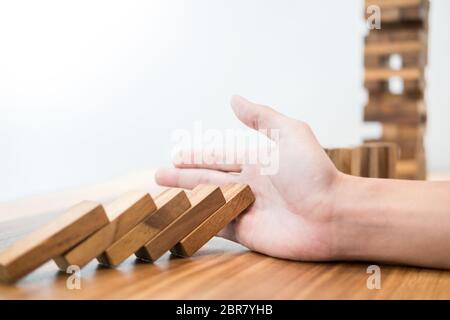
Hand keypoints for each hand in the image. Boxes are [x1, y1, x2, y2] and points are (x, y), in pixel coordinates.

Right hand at [155, 96, 342, 260]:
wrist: (331, 214)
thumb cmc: (313, 172)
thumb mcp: (288, 134)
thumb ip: (261, 117)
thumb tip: (234, 98)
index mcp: (256, 161)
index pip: (219, 157)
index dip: (197, 156)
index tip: (177, 156)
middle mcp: (248, 184)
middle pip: (208, 179)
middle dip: (183, 177)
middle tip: (160, 175)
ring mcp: (245, 208)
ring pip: (208, 201)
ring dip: (185, 198)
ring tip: (162, 196)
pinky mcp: (246, 232)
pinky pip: (215, 224)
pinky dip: (197, 221)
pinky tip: (181, 218)